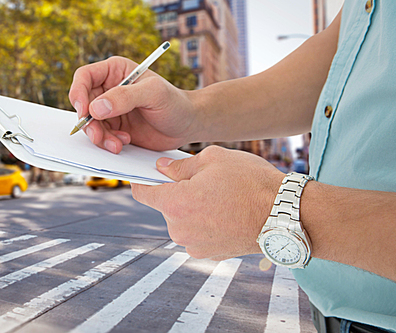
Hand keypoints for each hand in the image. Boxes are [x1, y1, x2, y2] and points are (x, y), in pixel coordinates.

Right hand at [69, 56, 197, 153]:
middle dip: (88, 123)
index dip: (78, 93)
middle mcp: (109, 89)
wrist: (187, 124)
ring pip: (90, 123)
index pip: (84, 77)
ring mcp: (111, 110)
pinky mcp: (115, 128)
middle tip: (99, 136)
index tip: (84, 112)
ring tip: (118, 144)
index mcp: (115, 71)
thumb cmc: (175, 102)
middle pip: (83, 104)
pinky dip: (108, 143)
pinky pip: (100, 136)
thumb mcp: (153, 94)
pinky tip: (124, 142)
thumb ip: (125, 97)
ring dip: (99, 136)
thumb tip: (96, 108)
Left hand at [131, 146, 283, 259]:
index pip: (142, 192)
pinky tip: (226, 213)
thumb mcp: (214, 159)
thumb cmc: (252, 183)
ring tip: (220, 197)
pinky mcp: (209, 254)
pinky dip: (205, 223)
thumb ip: (180, 166)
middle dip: (177, 192)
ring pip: (182, 220)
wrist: (286, 216)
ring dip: (192, 208)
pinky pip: (197, 233)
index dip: (142, 180)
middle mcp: (179, 230)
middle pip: (165, 206)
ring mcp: (194, 245)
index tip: (148, 174)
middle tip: (202, 181)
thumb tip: (162, 169)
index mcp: (176, 204)